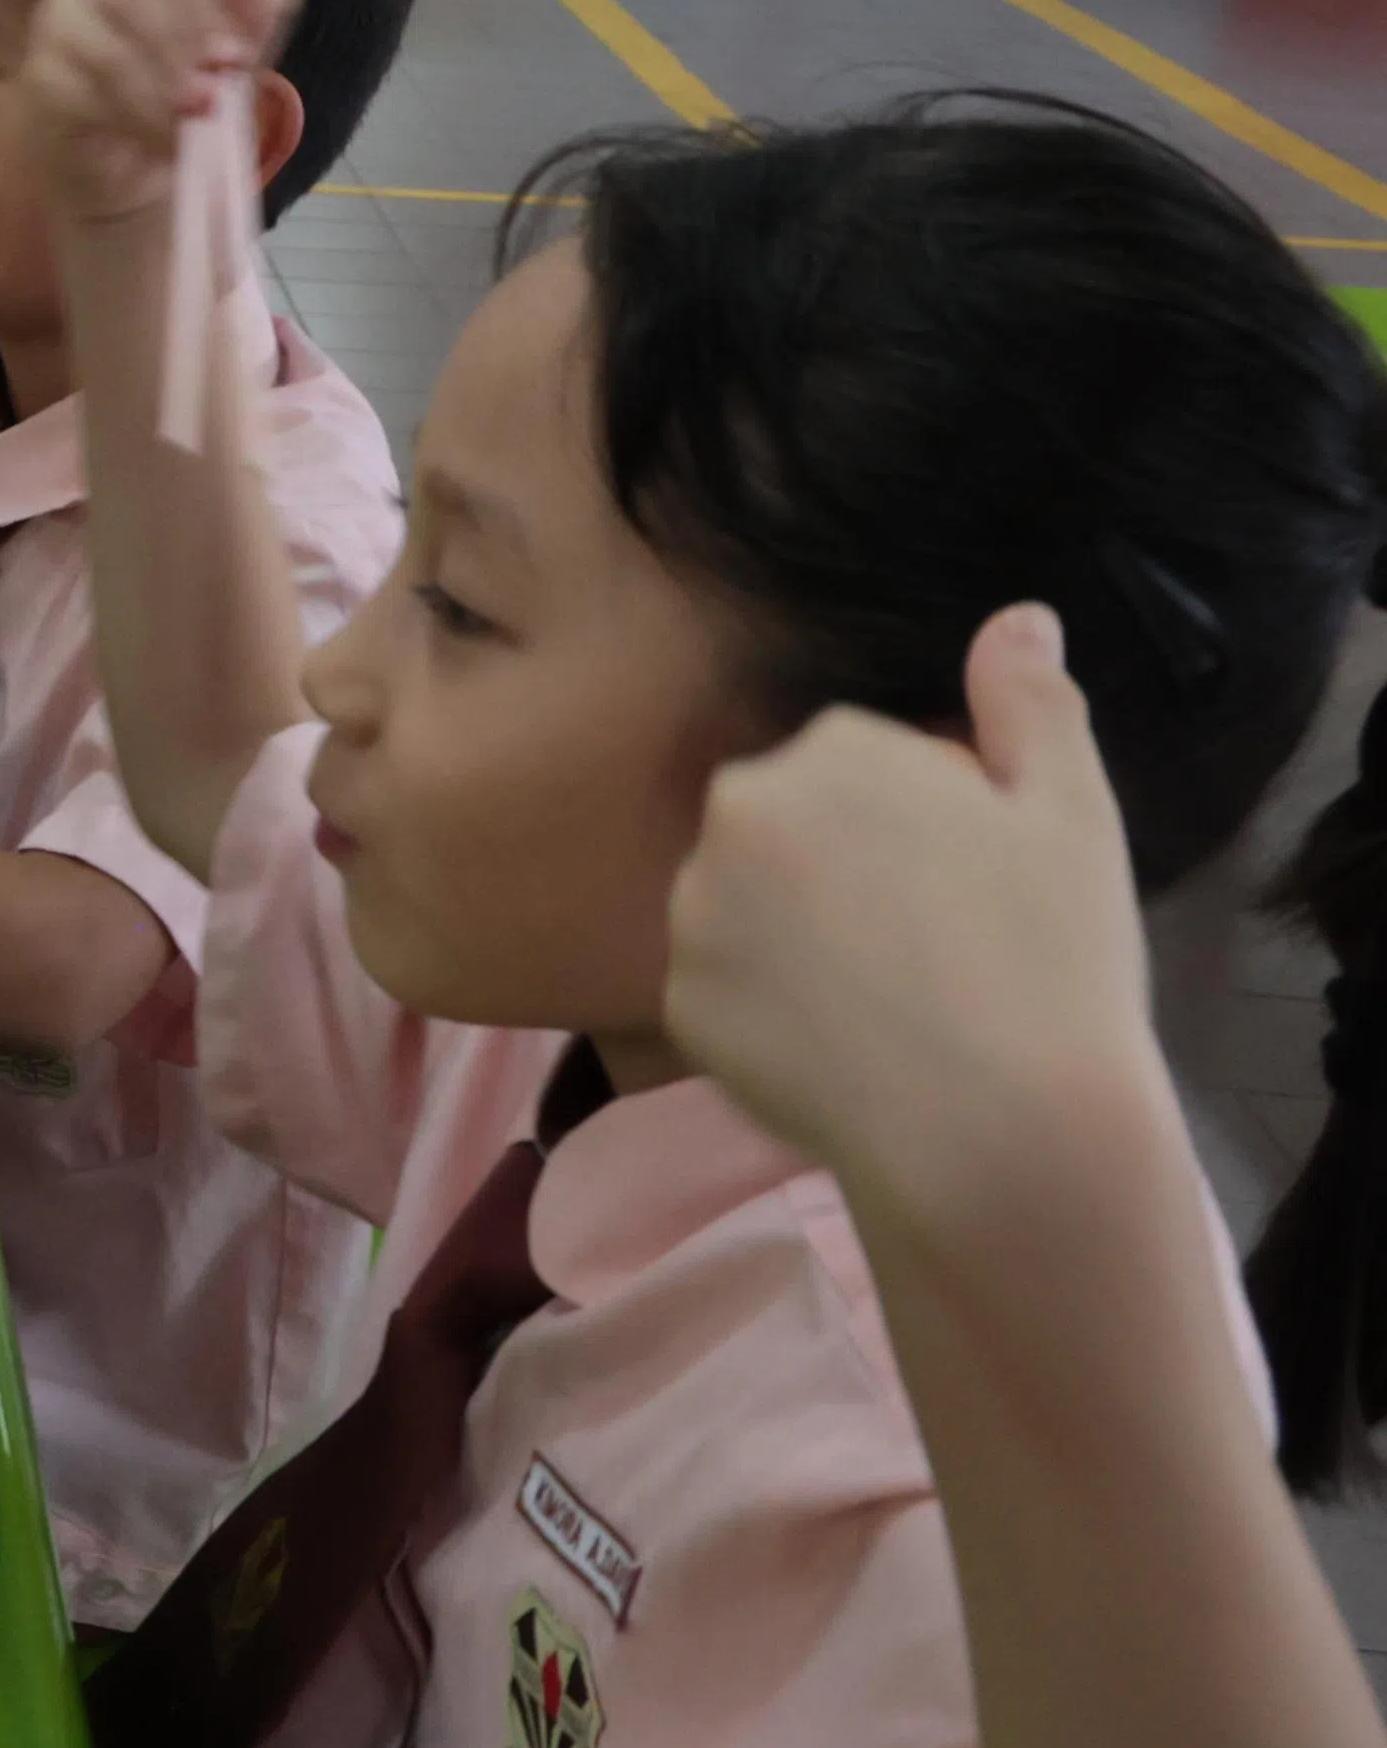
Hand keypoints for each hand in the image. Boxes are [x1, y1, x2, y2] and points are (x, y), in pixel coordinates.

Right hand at [22, 0, 296, 226]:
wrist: (134, 165)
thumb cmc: (188, 96)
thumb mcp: (240, 57)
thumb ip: (257, 11)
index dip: (209, 7)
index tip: (237, 58)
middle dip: (176, 49)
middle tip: (210, 100)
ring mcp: (58, 22)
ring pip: (102, 45)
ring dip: (153, 94)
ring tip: (185, 130)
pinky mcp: (38, 77)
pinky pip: (76, 91)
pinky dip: (124, 120)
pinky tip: (152, 141)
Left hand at [664, 605, 1174, 1223]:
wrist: (999, 1130)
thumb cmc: (1051, 960)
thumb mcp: (1070, 810)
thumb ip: (1029, 701)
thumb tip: (1016, 617)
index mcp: (827, 752)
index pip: (862, 762)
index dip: (926, 823)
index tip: (973, 886)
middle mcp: (736, 812)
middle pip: (790, 824)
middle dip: (847, 865)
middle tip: (933, 944)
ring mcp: (695, 911)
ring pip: (749, 903)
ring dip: (798, 933)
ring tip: (890, 1001)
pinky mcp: (677, 1004)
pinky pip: (724, 988)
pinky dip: (770, 1010)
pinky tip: (842, 1047)